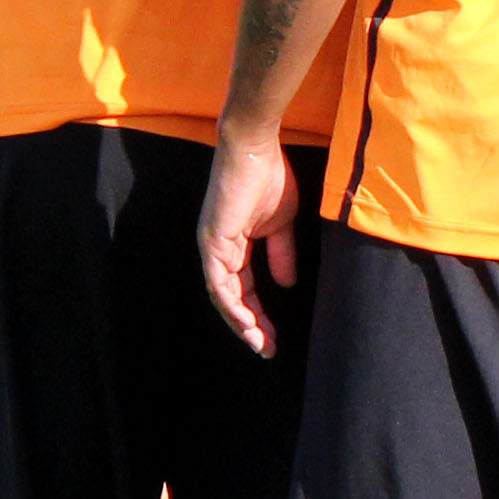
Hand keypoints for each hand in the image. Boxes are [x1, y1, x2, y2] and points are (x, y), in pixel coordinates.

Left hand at [198, 129, 305, 355]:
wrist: (255, 149)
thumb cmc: (268, 177)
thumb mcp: (282, 224)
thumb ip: (281, 254)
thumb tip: (287, 284)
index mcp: (233, 246)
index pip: (244, 289)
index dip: (258, 313)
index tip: (274, 337)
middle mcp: (217, 250)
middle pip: (231, 299)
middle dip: (250, 326)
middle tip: (267, 349)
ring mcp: (212, 247)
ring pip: (223, 296)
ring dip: (241, 322)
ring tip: (260, 343)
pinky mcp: (212, 241)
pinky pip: (219, 282)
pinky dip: (232, 304)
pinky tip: (248, 322)